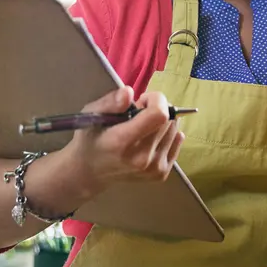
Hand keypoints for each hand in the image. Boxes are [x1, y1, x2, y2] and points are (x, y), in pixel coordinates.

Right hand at [64, 86, 182, 194]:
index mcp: (122, 142)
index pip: (158, 115)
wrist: (90, 172)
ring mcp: (153, 168)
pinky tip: (151, 137)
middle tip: (139, 114)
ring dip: (162, 122)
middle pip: (168, 121)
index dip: (155, 100)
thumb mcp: (91, 114)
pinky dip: (168, 134)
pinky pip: (177, 142)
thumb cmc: (90, 139)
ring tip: (142, 127)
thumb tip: (129, 92)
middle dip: (157, 109)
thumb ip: (110, 102)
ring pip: (174, 130)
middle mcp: (141, 158)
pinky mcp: (161, 174)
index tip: (142, 101)